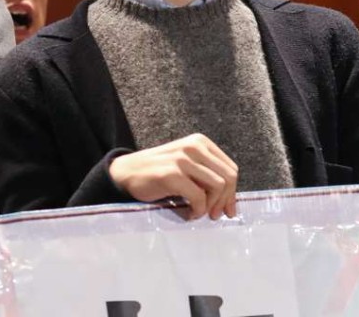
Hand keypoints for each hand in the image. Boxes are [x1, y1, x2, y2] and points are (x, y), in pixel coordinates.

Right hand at [109, 134, 237, 219]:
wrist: (126, 173)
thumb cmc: (158, 173)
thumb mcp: (187, 166)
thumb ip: (207, 176)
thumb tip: (230, 202)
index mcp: (201, 143)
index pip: (231, 168)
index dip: (232, 192)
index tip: (228, 209)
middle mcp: (194, 147)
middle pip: (228, 177)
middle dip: (225, 200)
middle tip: (215, 215)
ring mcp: (183, 159)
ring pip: (218, 186)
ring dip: (211, 206)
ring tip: (200, 213)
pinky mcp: (172, 174)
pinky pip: (199, 197)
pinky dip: (198, 210)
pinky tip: (189, 214)